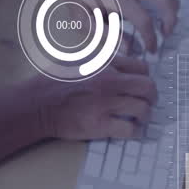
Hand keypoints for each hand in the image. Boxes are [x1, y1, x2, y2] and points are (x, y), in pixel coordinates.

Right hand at [34, 56, 158, 139]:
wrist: (37, 103)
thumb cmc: (52, 79)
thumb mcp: (76, 56)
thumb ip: (97, 56)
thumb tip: (116, 58)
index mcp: (104, 64)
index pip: (141, 67)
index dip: (145, 76)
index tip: (141, 83)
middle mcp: (109, 82)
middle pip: (147, 87)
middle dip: (152, 96)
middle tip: (148, 101)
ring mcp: (106, 104)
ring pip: (143, 109)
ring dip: (145, 114)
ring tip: (140, 117)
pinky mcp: (100, 125)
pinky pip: (130, 129)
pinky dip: (134, 131)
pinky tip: (130, 129)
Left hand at [68, 0, 179, 53]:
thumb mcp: (82, 16)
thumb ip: (104, 34)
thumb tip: (130, 48)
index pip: (143, 19)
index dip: (151, 38)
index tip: (152, 49)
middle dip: (171, 20)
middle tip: (166, 33)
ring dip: (174, 3)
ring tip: (168, 18)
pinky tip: (162, 1)